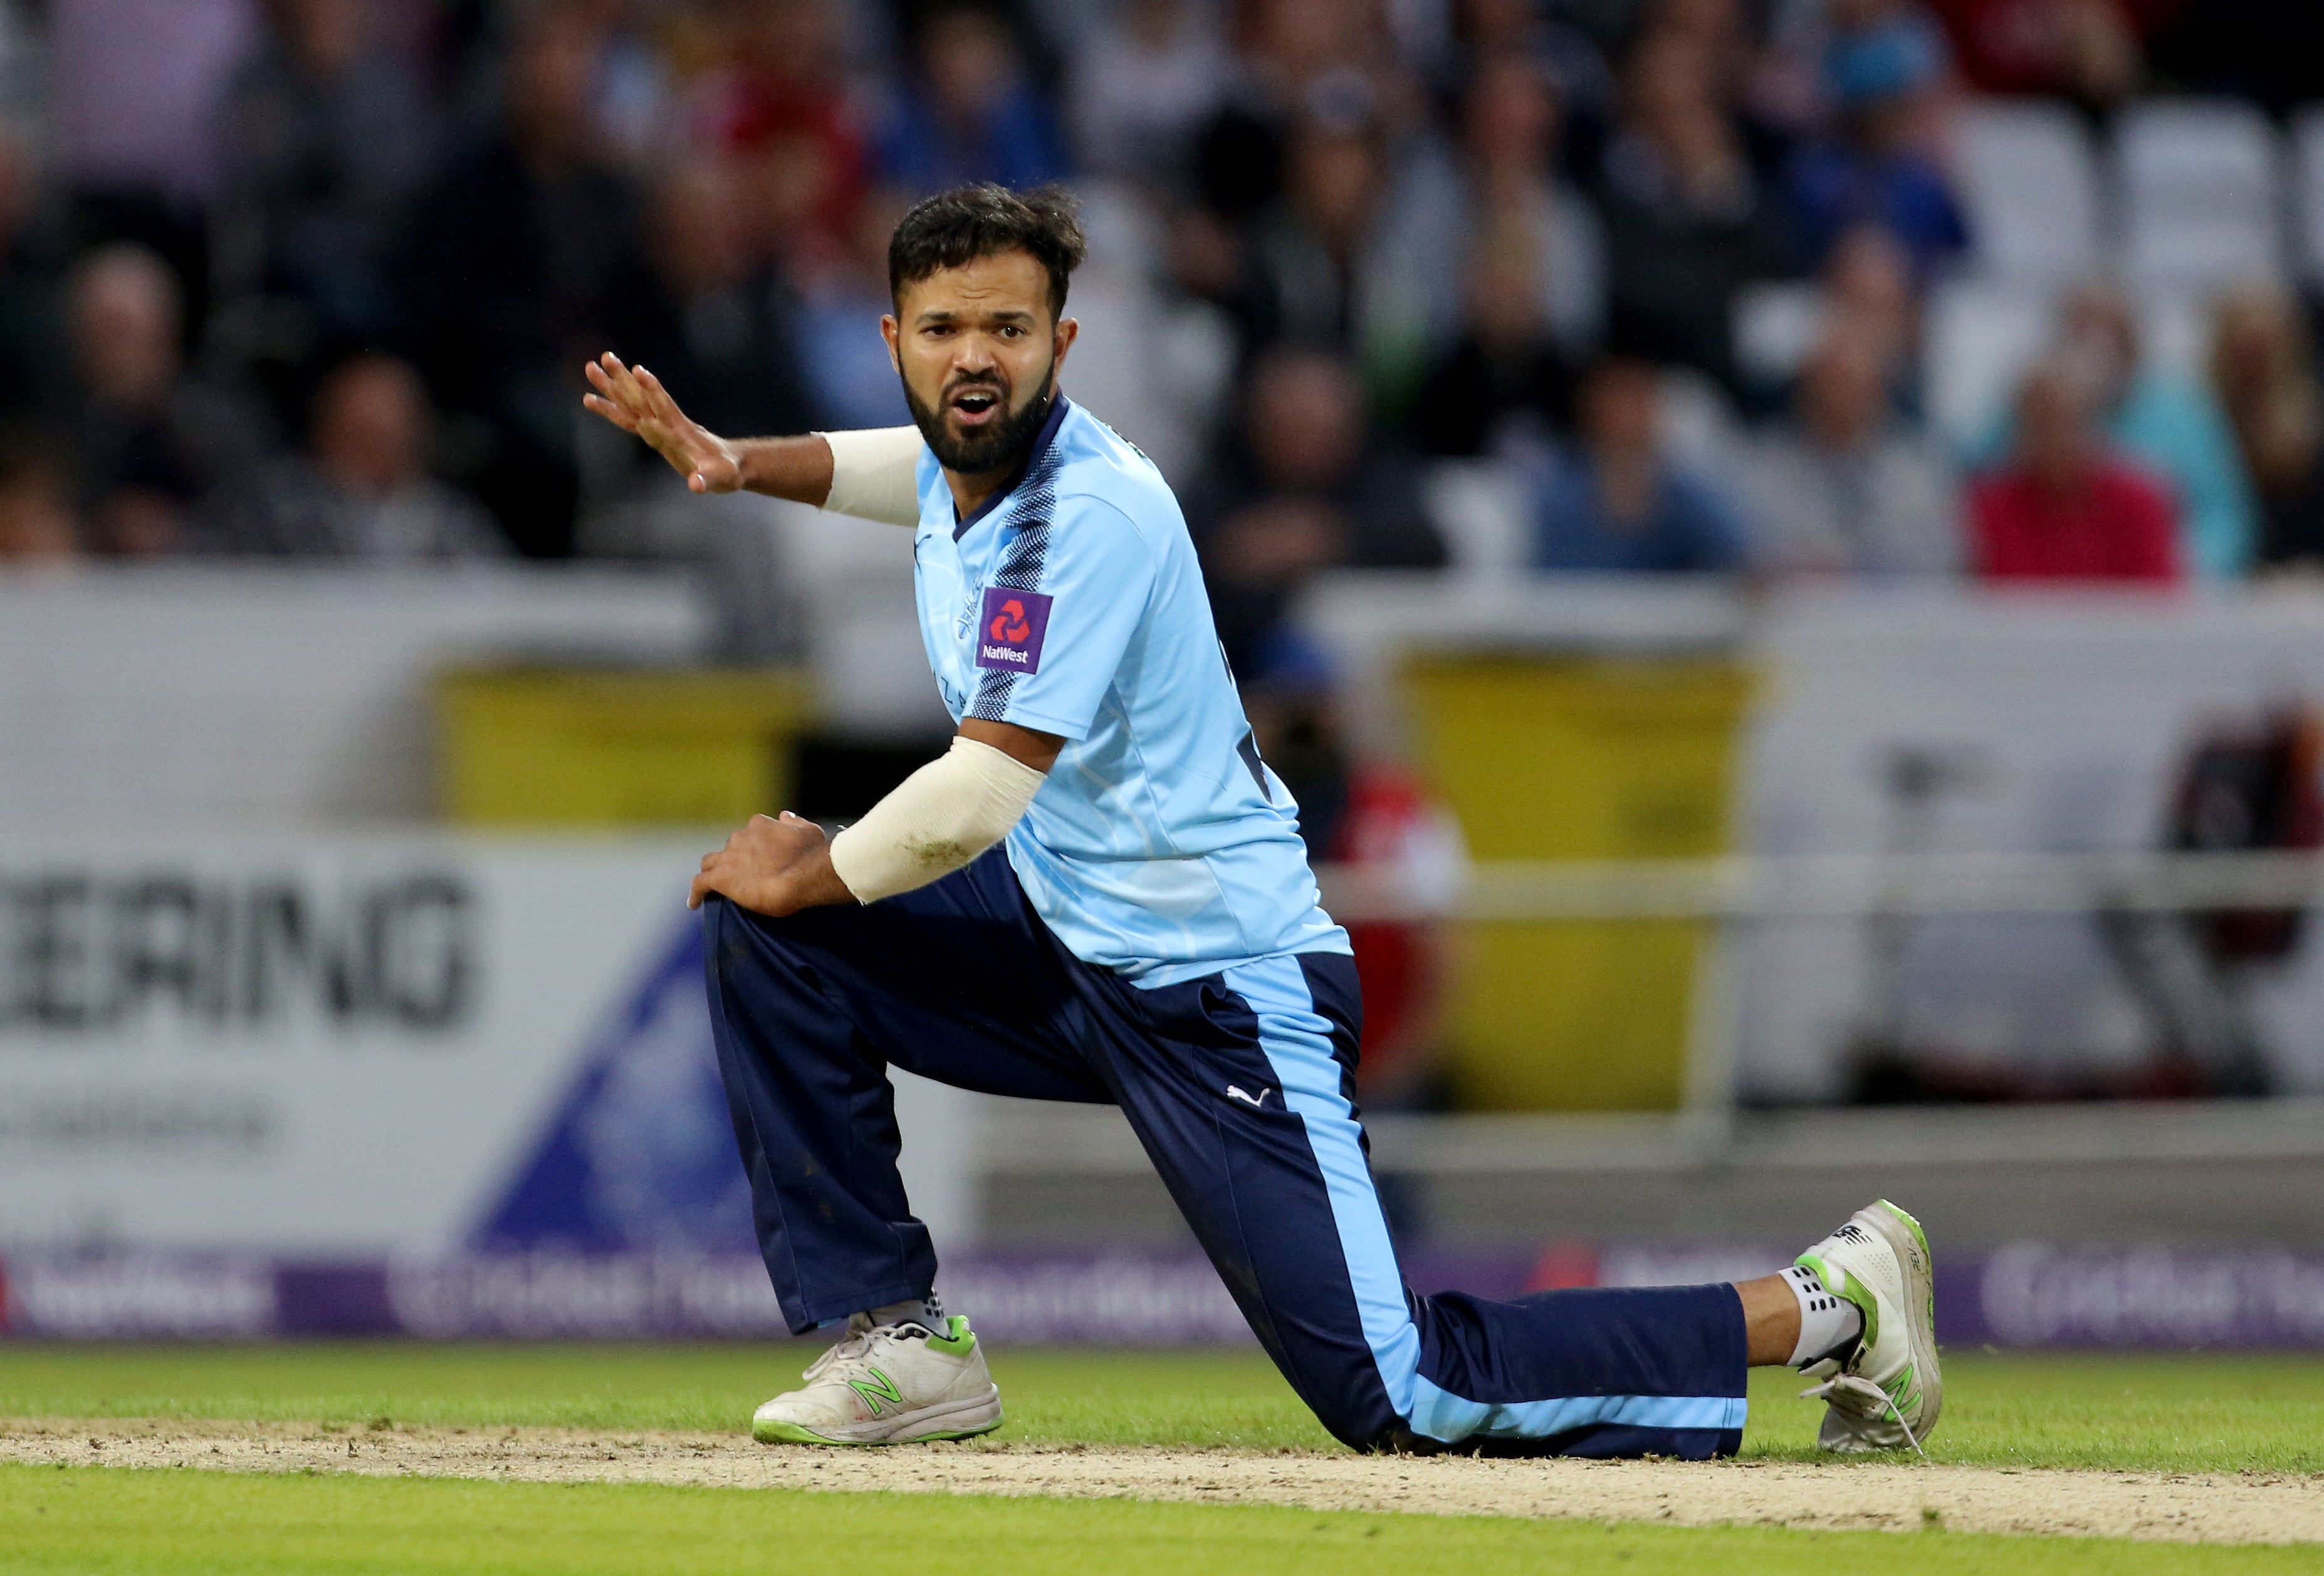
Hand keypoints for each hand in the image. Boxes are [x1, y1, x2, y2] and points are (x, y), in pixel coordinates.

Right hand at [583, 352, 743, 492]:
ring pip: (632, 402)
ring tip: (591, 366)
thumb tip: (695, 484)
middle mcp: (668, 423)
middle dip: (624, 380)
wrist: (731, 464)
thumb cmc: (727, 472)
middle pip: (643, 398)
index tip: (640, 371)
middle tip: (605, 357)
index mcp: (683, 431)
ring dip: (613, 385)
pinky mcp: (654, 432)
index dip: (654, 392)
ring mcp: (660, 426)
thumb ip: (707, 480)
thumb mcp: (721, 479)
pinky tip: (590, 399)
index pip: (666, 408)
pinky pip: (628, 418)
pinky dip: (611, 408)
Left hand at [690, 812, 856, 915]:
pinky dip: (696, 893)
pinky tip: (693, 903)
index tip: (758, 858)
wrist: (804, 875)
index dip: (752, 847)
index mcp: (760, 825)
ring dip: (713, 871)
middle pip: (729, 848)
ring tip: (715, 886)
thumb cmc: (812, 855)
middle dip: (733, 859)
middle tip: (744, 876)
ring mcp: (729, 857)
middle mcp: (741, 836)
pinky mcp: (720, 878)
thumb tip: (785, 815)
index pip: (749, 834)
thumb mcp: (810, 831)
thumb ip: (795, 823)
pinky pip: (700, 884)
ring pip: (710, 862)